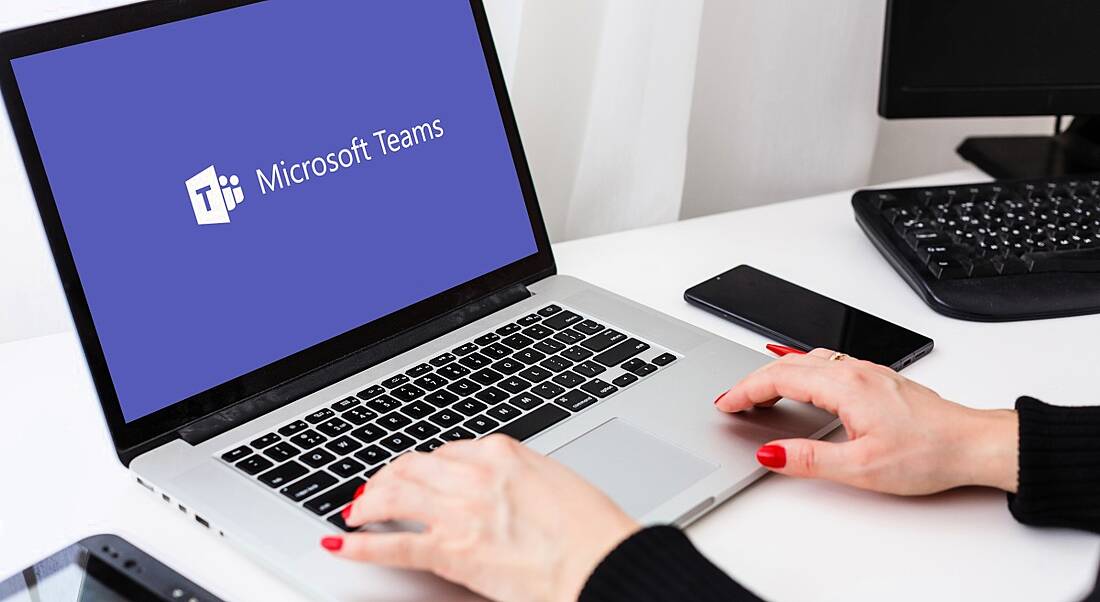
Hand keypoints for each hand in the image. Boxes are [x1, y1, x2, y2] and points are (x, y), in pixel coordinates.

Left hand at [323, 435, 638, 601]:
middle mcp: (475, 474)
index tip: (417, 475)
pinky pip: (394, 544)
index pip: (447, 451)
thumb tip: (504, 488)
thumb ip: (520, 479)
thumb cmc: (592, 529)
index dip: (425, 466)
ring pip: (395, 495)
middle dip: (388, 478)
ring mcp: (460, 511)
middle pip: (412, 466)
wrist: (601, 562)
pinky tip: (343, 543)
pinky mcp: (452, 550)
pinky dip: (361, 544)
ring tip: (356, 512)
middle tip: (376, 491)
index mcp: (502, 453)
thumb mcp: (555, 483)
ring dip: (369, 502)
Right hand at [714, 349, 1018, 495]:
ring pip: (808, 360)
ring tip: (759, 393)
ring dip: (777, 373)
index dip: (746, 390)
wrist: (973, 445)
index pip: (780, 378)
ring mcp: (868, 372)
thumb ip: (810, 459)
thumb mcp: (862, 468)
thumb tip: (770, 452)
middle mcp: (855, 371)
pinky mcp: (878, 380)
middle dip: (754, 380)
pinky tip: (802, 383)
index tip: (726, 403)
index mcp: (846, 386)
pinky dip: (800, 371)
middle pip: (789, 364)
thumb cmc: (930, 453)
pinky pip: (827, 364)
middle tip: (732, 400)